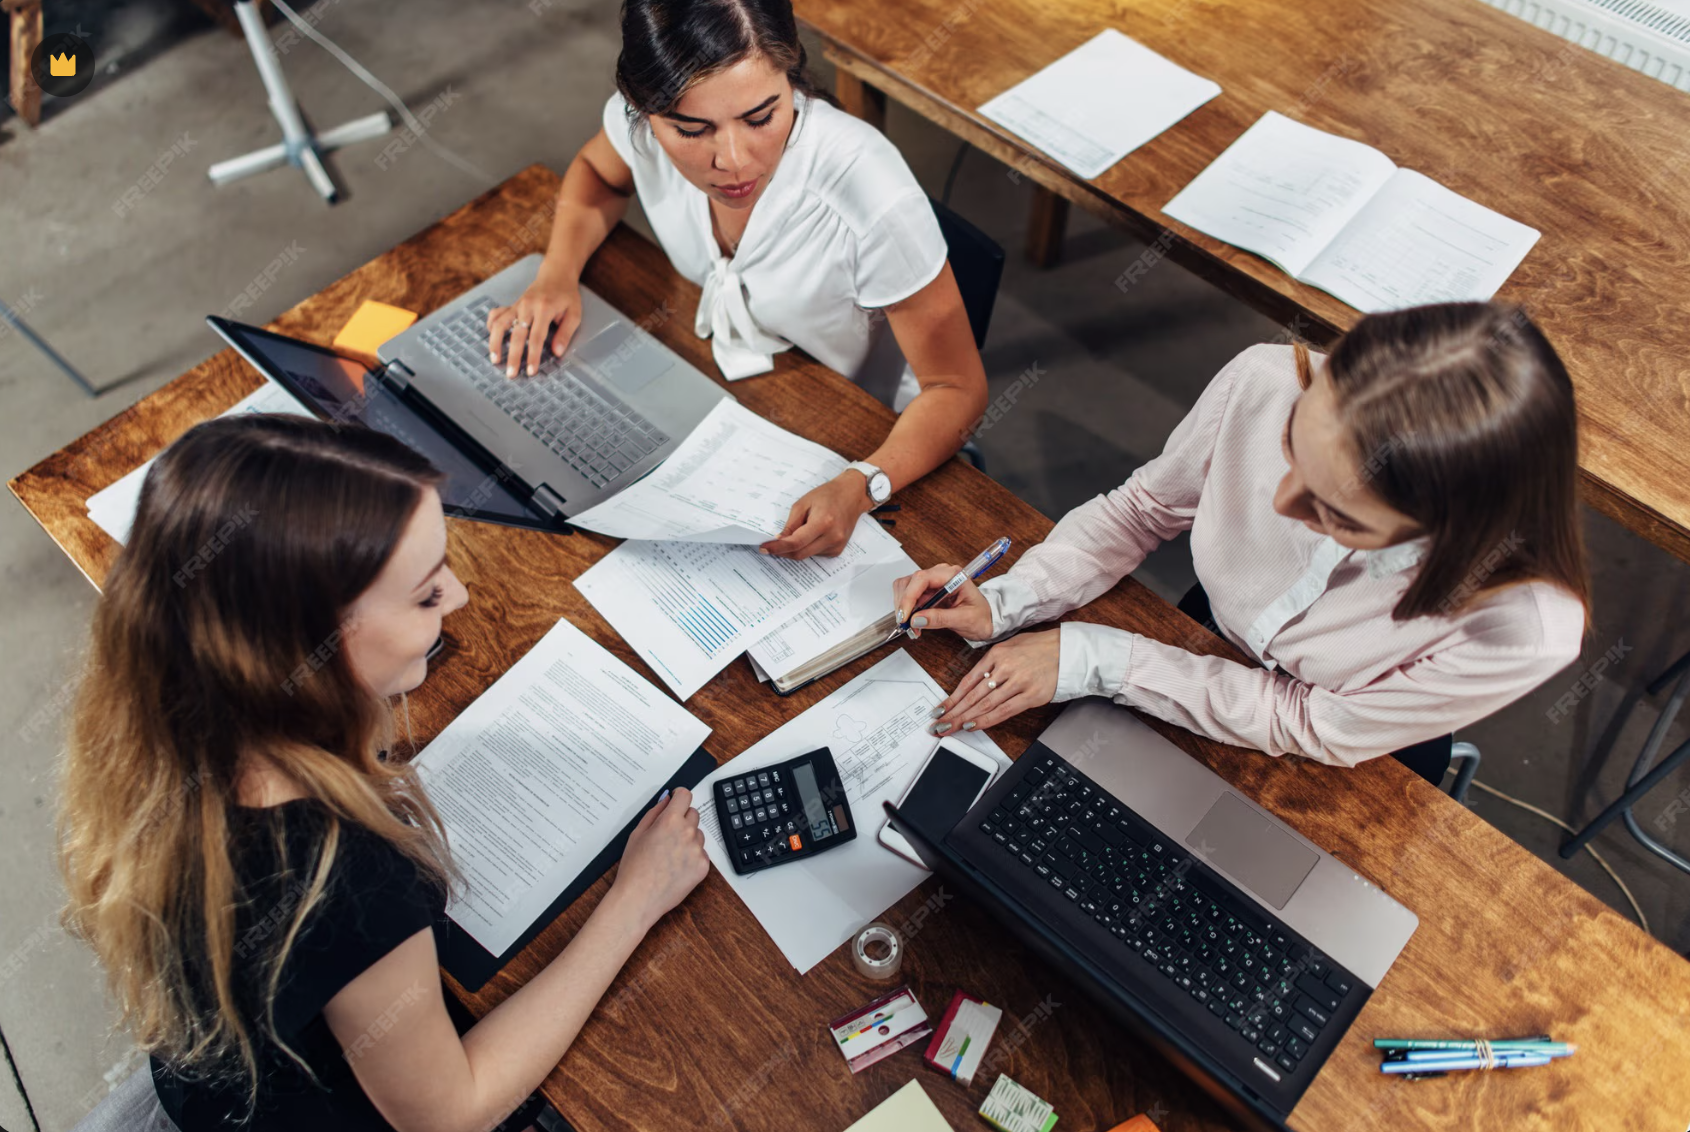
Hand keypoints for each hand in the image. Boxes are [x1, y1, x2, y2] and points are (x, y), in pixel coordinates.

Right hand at [486, 268, 583, 377]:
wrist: (556, 275)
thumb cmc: (567, 296)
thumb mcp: (574, 314)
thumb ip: (565, 333)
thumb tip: (557, 353)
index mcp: (544, 309)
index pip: (536, 337)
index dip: (532, 356)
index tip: (530, 371)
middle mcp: (527, 306)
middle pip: (516, 334)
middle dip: (513, 356)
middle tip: (511, 374)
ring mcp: (517, 305)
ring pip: (500, 324)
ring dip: (495, 343)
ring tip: (495, 360)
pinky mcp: (512, 305)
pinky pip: (496, 314)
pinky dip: (491, 326)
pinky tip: (492, 338)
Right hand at [611, 788, 708, 929]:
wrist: (639, 899)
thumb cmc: (634, 868)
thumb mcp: (637, 833)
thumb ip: (655, 812)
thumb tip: (667, 799)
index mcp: (670, 821)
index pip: (685, 795)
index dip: (679, 796)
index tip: (676, 801)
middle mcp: (687, 832)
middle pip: (693, 814)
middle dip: (682, 819)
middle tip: (667, 835)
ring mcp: (697, 850)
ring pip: (698, 834)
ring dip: (688, 838)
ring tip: (669, 855)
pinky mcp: (703, 866)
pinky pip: (701, 853)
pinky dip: (692, 857)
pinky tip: (676, 867)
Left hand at [759, 473, 870, 558]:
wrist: (852, 495)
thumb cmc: (827, 495)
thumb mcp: (803, 503)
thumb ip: (791, 524)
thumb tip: (779, 540)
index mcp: (823, 523)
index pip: (795, 542)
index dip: (777, 548)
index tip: (764, 548)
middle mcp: (832, 537)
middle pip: (800, 553)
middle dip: (782, 551)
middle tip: (770, 546)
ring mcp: (837, 546)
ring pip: (806, 555)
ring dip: (795, 548)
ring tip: (798, 531)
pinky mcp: (838, 550)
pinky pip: (815, 554)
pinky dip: (807, 547)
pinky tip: (810, 535)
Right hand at [893, 563, 993, 640]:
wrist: (987, 619)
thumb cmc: (982, 616)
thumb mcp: (965, 619)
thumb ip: (941, 618)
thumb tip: (917, 619)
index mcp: (953, 575)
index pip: (922, 578)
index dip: (909, 596)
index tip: (905, 616)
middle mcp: (941, 574)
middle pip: (909, 582)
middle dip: (904, 604)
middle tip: (906, 625)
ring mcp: (932, 582)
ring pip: (905, 588)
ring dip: (903, 608)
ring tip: (912, 626)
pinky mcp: (927, 591)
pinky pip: (909, 597)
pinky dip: (907, 611)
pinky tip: (915, 623)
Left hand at [930, 630, 1058, 734]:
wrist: (1067, 650)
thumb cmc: (1039, 648)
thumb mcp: (1010, 646)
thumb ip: (991, 664)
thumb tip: (974, 684)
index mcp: (996, 654)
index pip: (968, 681)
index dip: (951, 698)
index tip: (939, 710)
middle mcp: (1004, 668)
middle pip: (972, 695)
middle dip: (952, 712)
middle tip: (937, 725)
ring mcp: (1017, 682)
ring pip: (984, 705)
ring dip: (964, 719)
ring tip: (949, 728)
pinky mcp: (1031, 695)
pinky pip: (1004, 711)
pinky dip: (986, 720)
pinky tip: (973, 726)